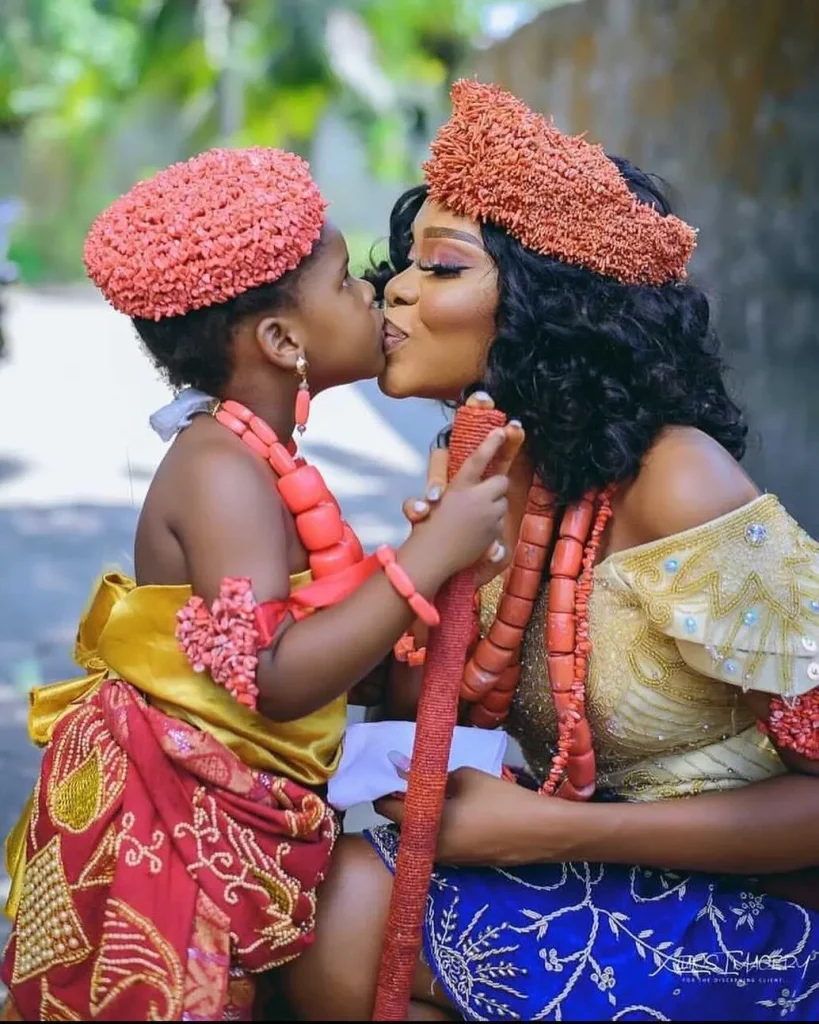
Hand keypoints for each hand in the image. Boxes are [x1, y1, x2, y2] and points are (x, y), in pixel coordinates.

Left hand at [375, 766, 570, 866]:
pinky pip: (437, 841)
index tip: (387, 772)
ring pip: (420, 834)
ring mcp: (447, 860)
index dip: (384, 789)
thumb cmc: (500, 800)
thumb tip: (401, 766)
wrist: (541, 833)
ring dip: (419, 814)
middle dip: (401, 802)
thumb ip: (429, 773)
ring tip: (429, 789)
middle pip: (401, 824)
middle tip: (409, 777)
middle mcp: (429, 849)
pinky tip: (449, 807)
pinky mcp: (462, 862)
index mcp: (426, 827)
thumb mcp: (464, 777)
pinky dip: (435, 825)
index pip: (387, 809)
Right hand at [414, 428, 509, 578]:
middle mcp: (476, 498)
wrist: (433, 558)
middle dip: (496, 487)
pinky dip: (492, 527)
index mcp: (459, 487)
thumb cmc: (425, 531)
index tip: (501, 431)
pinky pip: (500, 524)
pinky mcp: (494, 532)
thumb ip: (433, 495)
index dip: (490, 444)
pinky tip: (477, 535)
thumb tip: (433, 498)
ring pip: (502, 503)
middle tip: (483, 495)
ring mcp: (488, 516)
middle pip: (501, 481)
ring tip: (476, 519)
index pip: (478, 460)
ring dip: (494, 508)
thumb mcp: (427, 507)